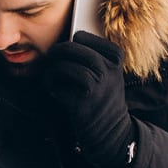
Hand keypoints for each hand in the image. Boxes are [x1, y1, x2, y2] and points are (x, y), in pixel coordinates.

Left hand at [44, 31, 136, 167]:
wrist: (110, 129)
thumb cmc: (104, 96)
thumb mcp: (109, 72)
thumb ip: (94, 56)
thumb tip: (66, 41)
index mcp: (115, 58)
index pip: (87, 37)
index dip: (75, 39)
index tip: (71, 42)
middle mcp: (107, 70)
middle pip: (74, 48)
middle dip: (58, 50)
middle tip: (52, 54)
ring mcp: (95, 86)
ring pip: (65, 67)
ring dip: (53, 71)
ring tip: (52, 76)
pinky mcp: (81, 103)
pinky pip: (58, 87)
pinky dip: (52, 87)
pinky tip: (55, 90)